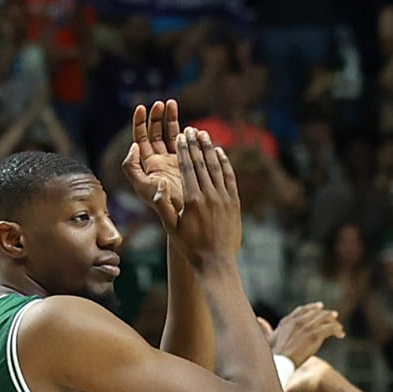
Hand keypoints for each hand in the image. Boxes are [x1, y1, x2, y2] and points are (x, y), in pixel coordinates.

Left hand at [119, 98, 182, 219]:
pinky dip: (185, 132)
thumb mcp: (145, 189)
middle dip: (155, 118)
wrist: (185, 219)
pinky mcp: (185, 164)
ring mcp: (172, 161)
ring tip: (172, 103)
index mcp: (146, 166)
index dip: (139, 124)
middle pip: (153, 134)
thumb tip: (133, 147)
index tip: (141, 109)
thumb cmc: (164, 208)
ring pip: (168, 136)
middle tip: (160, 103)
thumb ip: (134, 169)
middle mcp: (157, 162)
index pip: (139, 140)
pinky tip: (189, 123)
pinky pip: (184, 144)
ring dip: (170, 119)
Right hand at [169, 125, 244, 260]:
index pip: (188, 168)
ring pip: (216, 167)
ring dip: (209, 149)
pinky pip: (229, 177)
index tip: (181, 136)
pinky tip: (220, 153)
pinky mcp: (234, 202)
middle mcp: (209, 195)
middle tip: (191, 129)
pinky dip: (224, 163)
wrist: (216, 262)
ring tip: (204, 134)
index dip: (184, 150)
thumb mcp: (171, 228)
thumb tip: (158, 185)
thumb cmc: (190, 247)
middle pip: (202, 163)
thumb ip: (163, 206)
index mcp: (192, 200)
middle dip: (196, 144)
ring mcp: (224, 198)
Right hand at [268, 301, 342, 365]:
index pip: (302, 310)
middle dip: (326, 314)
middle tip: (334, 316)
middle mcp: (298, 321)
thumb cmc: (271, 354)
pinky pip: (330, 328)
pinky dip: (337, 330)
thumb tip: (259, 319)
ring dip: (334, 322)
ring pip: (325, 319)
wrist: (279, 362)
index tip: (319, 306)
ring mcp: (307, 327)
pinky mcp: (315, 335)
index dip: (312, 308)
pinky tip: (341, 335)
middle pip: (316, 313)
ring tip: (339, 327)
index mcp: (287, 321)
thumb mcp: (266, 338)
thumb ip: (265, 328)